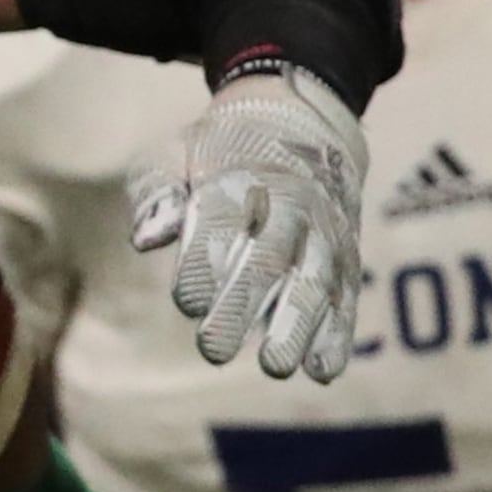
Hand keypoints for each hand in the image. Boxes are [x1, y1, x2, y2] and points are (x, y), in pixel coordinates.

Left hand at [129, 62, 368, 379]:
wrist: (303, 121)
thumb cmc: (219, 150)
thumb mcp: (175, 151)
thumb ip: (156, 192)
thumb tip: (145, 240)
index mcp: (237, 178)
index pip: (221, 220)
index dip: (203, 261)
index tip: (186, 302)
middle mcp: (287, 205)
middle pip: (268, 256)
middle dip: (241, 304)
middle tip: (213, 351)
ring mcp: (323, 232)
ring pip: (314, 280)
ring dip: (297, 325)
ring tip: (276, 366)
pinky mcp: (346, 256)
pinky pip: (346, 295)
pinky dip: (338, 332)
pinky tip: (323, 370)